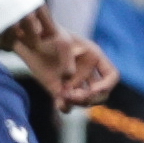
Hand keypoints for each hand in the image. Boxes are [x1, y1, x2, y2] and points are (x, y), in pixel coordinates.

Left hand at [1, 7, 116, 108]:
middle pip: (100, 94)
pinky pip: (68, 105)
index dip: (107, 85)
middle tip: (74, 96)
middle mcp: (87, 73)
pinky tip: (58, 103)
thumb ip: (68, 60)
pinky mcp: (60, 90)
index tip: (93, 89)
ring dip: (77, 102)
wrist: (32, 40)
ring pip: (85, 101)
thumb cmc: (50, 35)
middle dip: (90, 98)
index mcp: (94, 58)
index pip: (112, 75)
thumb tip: (68, 79)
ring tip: (63, 95)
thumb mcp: (63, 42)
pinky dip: (65, 107)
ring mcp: (74, 83)